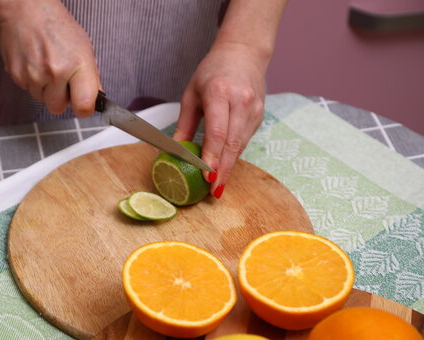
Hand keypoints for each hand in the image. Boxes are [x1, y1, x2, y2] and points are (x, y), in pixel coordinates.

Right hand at [0, 0, 99, 116]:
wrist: (27, 10)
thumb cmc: (57, 26)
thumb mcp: (84, 49)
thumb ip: (91, 77)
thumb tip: (96, 99)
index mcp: (77, 65)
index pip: (84, 106)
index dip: (84, 109)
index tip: (83, 105)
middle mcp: (55, 72)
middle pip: (58, 108)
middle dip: (61, 98)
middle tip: (61, 80)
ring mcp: (34, 75)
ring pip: (42, 100)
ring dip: (45, 89)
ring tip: (47, 66)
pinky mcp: (17, 75)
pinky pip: (28, 90)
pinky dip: (32, 81)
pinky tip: (35, 63)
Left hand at [174, 41, 267, 197]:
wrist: (244, 53)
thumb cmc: (213, 71)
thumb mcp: (192, 93)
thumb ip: (185, 124)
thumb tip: (174, 151)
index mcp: (220, 93)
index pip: (217, 132)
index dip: (212, 157)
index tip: (207, 177)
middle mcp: (241, 102)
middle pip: (232, 143)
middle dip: (223, 170)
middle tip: (214, 192)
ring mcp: (254, 109)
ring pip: (241, 145)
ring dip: (229, 166)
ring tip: (218, 186)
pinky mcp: (260, 115)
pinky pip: (245, 140)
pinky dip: (234, 155)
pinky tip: (225, 166)